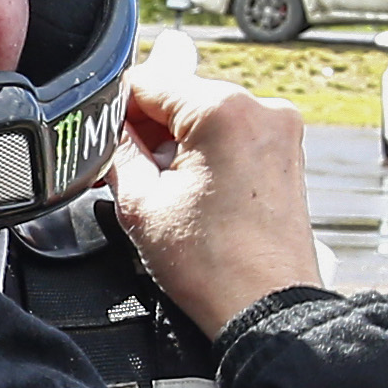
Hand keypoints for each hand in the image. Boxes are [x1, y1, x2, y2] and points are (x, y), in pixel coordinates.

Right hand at [107, 60, 323, 338]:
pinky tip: (189, 191)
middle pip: (180, 97)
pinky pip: (231, 136)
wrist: (265, 306)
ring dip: (175, 142)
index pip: (149, 82)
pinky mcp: (286, 154)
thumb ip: (117, 151)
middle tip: (124, 168)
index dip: (114, 110)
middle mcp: (261, 111)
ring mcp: (280, 132)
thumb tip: (109, 131)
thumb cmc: (214, 266)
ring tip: (161, 188)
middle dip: (147, 128)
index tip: (101, 136)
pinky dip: (204, 154)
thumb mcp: (139, 203)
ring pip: (205, 117)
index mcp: (224, 110)